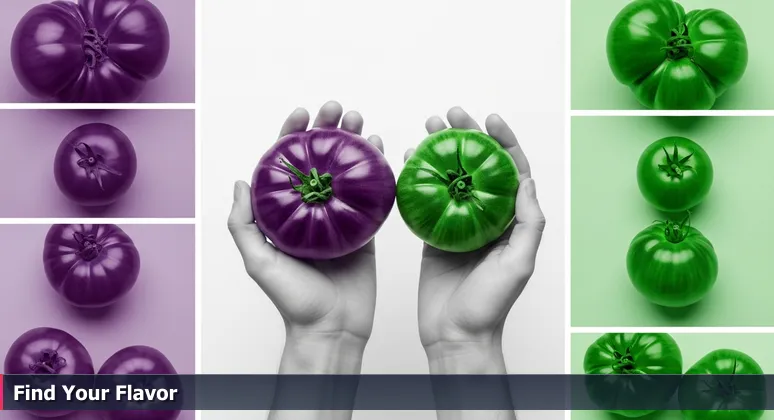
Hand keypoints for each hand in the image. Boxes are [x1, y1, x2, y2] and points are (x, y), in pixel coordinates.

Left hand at [228, 101, 383, 373]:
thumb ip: (245, 225)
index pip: (287, 165)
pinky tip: (381, 150)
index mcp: (285, 214)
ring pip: (347, 171)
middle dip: (328, 129)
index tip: (303, 114)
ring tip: (361, 120)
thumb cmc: (293, 302)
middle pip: (320, 160)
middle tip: (338, 108)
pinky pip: (372, 195)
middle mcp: (312, 211)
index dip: (292, 135)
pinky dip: (378, 171)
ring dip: (354, 142)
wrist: (332, 330)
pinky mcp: (365, 230)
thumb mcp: (259, 263)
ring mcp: (340, 218)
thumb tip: (241, 182)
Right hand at [407, 107, 545, 373]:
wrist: (455, 335)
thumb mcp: (518, 264)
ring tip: (428, 128)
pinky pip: (427, 200)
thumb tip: (526, 181)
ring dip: (440, 150)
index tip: (488, 119)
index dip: (502, 141)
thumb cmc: (489, 305)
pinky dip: (418, 178)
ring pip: (450, 177)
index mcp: (510, 221)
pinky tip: (410, 161)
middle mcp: (486, 217)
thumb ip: (526, 223)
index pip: (511, 171)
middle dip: (466, 136)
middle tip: (450, 114)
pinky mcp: (434, 235)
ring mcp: (458, 224)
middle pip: (477, 166)